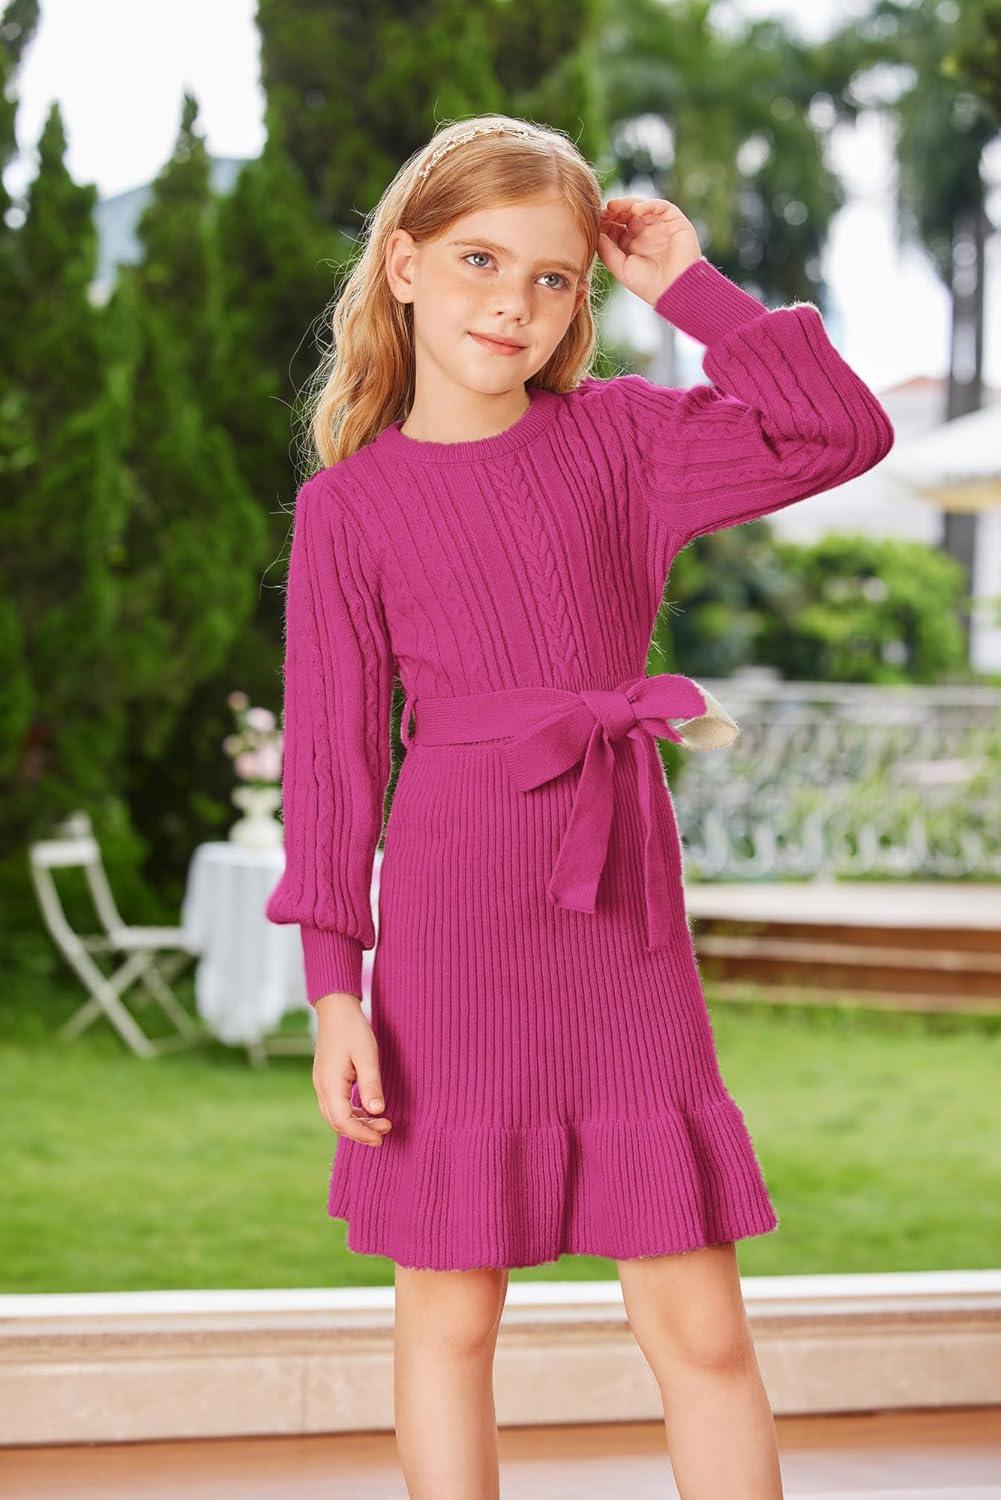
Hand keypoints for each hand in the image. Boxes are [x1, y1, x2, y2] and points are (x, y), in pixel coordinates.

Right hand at [312, 992, 391, 1146]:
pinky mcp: (326, 1079)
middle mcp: (322, 1087)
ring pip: (335, 1115)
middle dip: (360, 1132)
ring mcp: (322, 1083)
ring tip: (379, 1123)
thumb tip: (377, 1111)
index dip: (362, 1133)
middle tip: (385, 1131)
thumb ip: (371, 1084)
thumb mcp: (367, 1056)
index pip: (343, 1121)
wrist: (335, 1008)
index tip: (382, 1136)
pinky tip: (367, 1109)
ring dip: (356, 1124)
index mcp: (330, 1084)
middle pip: (337, 1123)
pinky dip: (351, 1113)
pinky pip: (335, 1105)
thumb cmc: (353, 1028)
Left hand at [598, 196, 701, 305]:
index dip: (605, 222)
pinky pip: (661, 206)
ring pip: (642, 208)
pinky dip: (647, 205)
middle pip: (627, 215)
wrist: (675, 290)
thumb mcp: (620, 268)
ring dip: (627, 204)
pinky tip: (635, 210)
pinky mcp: (675, 221)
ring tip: (614, 207)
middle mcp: (645, 234)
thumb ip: (607, 251)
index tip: (594, 221)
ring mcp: (660, 227)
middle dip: (614, 211)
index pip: (616, 227)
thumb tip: (595, 233)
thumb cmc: (648, 285)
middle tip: (603, 210)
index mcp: (632, 246)